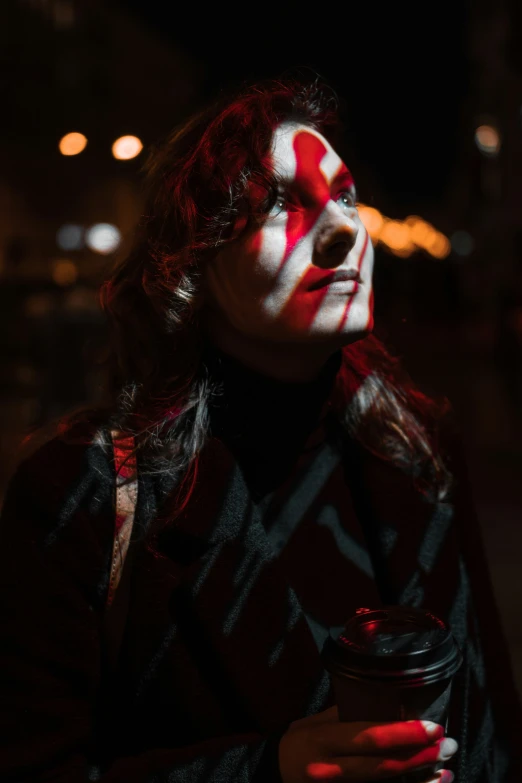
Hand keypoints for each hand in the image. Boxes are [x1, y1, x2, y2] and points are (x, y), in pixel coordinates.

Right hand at [278, 705, 457, 781]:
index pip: (370, 737)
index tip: (433, 726)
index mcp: (323, 740)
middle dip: (419, 756)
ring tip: (448, 768)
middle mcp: (330, 768)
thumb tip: (390, 702)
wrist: (275, 774)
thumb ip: (348, 714)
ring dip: (420, 779)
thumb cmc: (300, 742)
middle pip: (383, 766)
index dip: (404, 733)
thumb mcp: (317, 722)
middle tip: (448, 744)